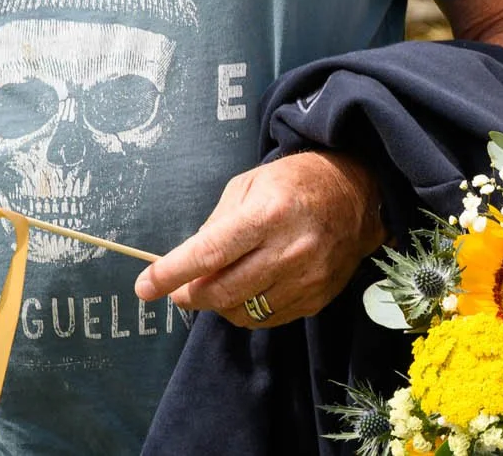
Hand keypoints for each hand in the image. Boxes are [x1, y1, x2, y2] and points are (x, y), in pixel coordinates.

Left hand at [134, 150, 386, 328]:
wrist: (358, 194)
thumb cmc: (296, 183)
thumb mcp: (249, 185)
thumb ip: (215, 225)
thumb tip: (184, 265)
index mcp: (269, 214)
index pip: (209, 254)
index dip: (171, 274)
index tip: (144, 286)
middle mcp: (290, 249)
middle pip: (221, 292)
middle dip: (189, 294)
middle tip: (179, 287)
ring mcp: (307, 278)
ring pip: (242, 312)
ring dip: (218, 303)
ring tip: (219, 282)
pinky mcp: (317, 297)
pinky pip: (267, 318)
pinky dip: (247, 308)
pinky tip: (250, 286)